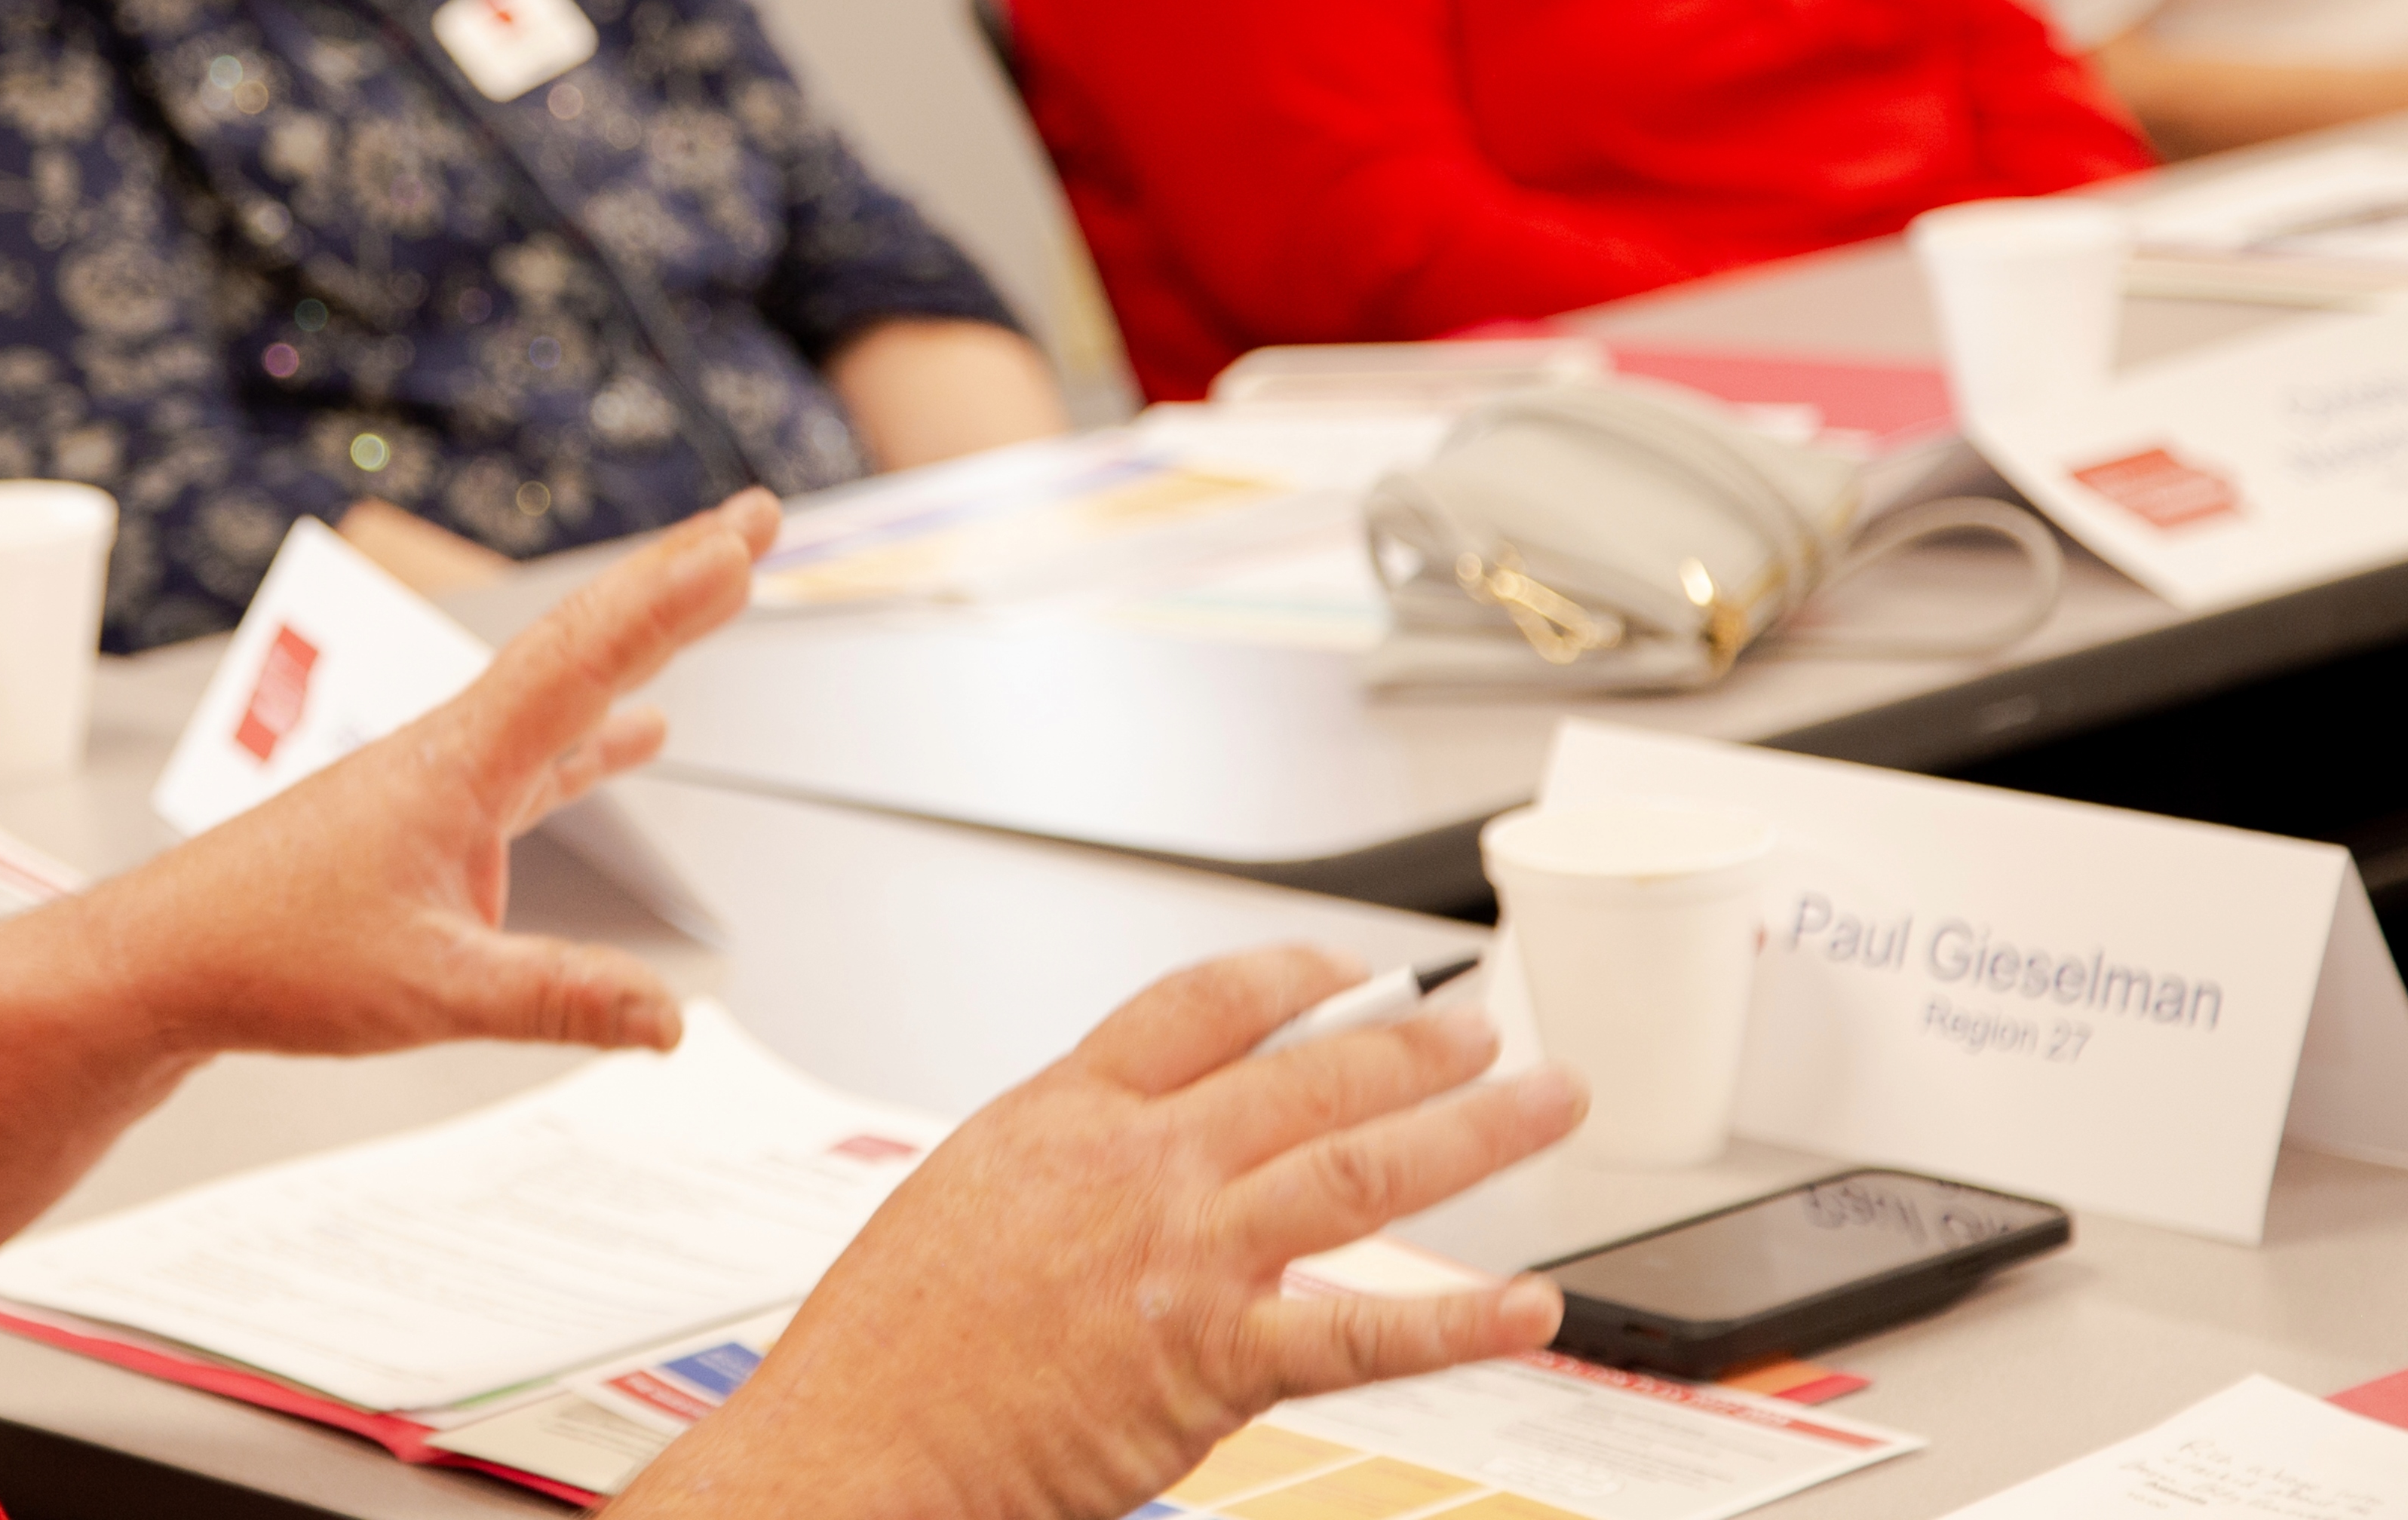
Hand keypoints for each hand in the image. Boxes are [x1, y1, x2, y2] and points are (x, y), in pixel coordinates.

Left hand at [95, 490, 777, 1063]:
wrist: (166, 960)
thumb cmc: (269, 958)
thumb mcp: (429, 993)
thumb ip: (556, 998)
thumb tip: (668, 1016)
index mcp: (458, 766)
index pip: (585, 660)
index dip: (670, 599)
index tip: (741, 541)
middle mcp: (454, 750)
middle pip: (585, 642)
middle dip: (674, 578)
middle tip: (754, 520)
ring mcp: (442, 779)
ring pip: (563, 687)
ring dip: (643, 640)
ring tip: (715, 589)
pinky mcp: (430, 818)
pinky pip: (538, 756)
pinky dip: (597, 738)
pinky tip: (641, 736)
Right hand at [624, 947, 1585, 1519]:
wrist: (860, 1438)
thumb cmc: (888, 1346)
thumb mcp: (963, 1195)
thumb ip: (1062, 1161)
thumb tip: (1128, 1148)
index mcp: (1064, 1113)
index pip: (1201, 1005)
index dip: (1291, 976)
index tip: (1347, 969)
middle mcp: (1136, 1164)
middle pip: (1306, 1069)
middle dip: (1413, 1040)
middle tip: (1483, 1027)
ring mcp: (1182, 1255)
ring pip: (1359, 1168)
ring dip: (1473, 1130)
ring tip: (1547, 1100)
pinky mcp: (1212, 1358)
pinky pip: (1361, 1331)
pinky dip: (1457, 1320)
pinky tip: (1530, 1307)